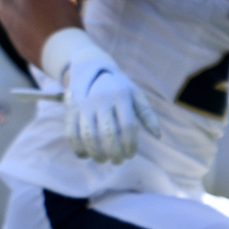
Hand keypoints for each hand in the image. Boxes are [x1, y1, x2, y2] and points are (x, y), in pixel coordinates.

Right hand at [63, 46, 159, 163]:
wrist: (90, 67)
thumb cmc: (118, 87)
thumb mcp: (135, 94)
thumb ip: (147, 115)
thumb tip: (158, 136)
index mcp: (120, 95)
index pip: (127, 126)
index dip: (130, 145)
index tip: (130, 155)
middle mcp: (101, 99)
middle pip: (108, 134)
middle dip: (115, 153)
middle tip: (118, 160)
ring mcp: (83, 105)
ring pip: (89, 137)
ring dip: (97, 154)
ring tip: (104, 160)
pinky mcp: (70, 110)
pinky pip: (71, 135)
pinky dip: (79, 149)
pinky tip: (87, 155)